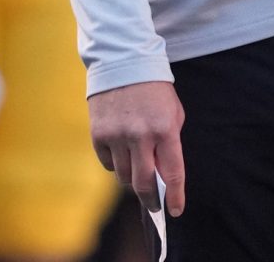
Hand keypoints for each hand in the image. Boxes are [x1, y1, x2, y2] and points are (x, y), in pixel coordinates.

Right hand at [88, 80, 185, 216]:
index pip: (172, 173)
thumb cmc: (155, 89)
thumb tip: (163, 174)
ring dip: (132, 181)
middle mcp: (140, 136)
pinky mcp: (98, 134)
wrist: (123, 61)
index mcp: (165, 129)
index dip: (175, 196)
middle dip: (151, 200)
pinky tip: (121, 154)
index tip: (175, 211)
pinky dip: (115, 165)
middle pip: (144, 184)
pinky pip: (107, 164)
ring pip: (123, 177)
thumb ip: (170, 143)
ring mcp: (117, 136)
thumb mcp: (173, 112)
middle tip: (155, 207)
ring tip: (137, 174)